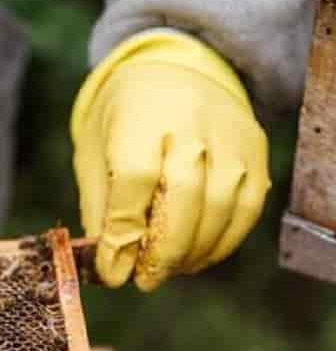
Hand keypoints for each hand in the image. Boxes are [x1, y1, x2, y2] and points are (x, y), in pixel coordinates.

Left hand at [72, 31, 270, 290]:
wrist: (174, 70)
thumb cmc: (123, 121)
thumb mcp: (94, 153)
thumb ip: (101, 207)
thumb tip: (109, 264)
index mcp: (139, 120)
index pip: (134, 180)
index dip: (125, 233)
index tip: (114, 272)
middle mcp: (189, 125)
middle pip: (183, 197)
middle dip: (162, 251)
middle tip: (145, 280)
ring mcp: (229, 136)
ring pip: (221, 206)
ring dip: (194, 251)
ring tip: (169, 270)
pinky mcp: (255, 148)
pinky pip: (248, 206)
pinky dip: (224, 241)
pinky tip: (198, 256)